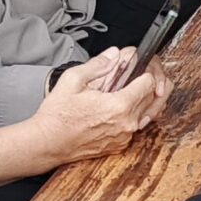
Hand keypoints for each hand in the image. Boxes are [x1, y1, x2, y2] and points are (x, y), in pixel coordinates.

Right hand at [37, 52, 169, 161]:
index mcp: (119, 106)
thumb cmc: (57, 116)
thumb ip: (97, 64)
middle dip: (147, 83)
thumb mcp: (73, 80)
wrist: (47, 143)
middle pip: (153, 98)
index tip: (137, 67)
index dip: (145, 70)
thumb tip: (113, 54)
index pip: (150, 83)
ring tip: (129, 89)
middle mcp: (127, 124)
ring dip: (143, 100)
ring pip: (147, 113)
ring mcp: (124, 137)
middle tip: (134, 74)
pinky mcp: (119, 146)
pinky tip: (120, 106)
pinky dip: (133, 115)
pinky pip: (135, 126)